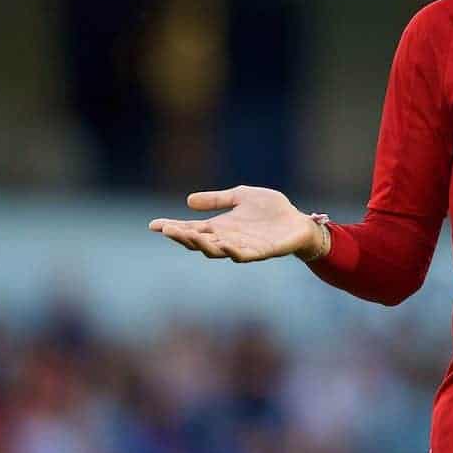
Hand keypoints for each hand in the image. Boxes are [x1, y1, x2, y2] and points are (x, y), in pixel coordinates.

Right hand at [148, 185, 325, 262]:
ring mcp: (243, 247)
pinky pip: (244, 255)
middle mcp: (228, 240)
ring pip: (217, 251)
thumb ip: (218, 199)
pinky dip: (233, 252)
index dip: (173, 228)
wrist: (299, 222)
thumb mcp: (241, 196)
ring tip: (189, 236)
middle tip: (168, 230)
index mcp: (220, 227)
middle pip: (199, 243)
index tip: (153, 224)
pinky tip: (225, 245)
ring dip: (203, 245)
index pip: (191, 229)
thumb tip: (188, 201)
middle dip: (183, 237)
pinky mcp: (262, 252)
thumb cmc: (271, 210)